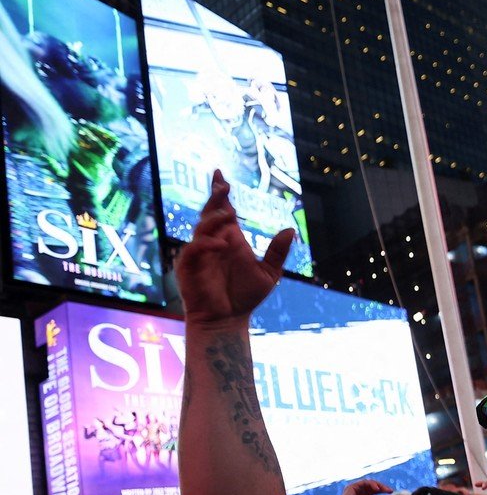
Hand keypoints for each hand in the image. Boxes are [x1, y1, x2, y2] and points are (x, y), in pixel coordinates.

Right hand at [175, 170, 292, 325]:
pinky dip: (205, 244)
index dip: (221, 193)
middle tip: (222, 184)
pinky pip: (193, 250)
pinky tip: (221, 244)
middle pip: (210, 213)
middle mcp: (213, 242)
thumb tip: (290, 229)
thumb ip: (277, 251)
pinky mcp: (189, 268)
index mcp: (230, 239)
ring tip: (227, 214)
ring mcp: (199, 254)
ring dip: (213, 219)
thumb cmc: (245, 296)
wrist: (228, 319)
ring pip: (201, 228)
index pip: (223, 211)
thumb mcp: (269, 273)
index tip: (220, 175)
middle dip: (215, 197)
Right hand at [332, 478, 392, 494]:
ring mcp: (354, 489)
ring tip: (385, 489)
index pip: (373, 491)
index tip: (391, 492)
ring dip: (378, 485)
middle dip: (382, 487)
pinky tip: (377, 489)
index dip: (382, 490)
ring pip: (368, 483)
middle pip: (372, 486)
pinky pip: (364, 482)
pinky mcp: (351, 487)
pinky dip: (371, 484)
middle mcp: (357, 492)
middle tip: (390, 490)